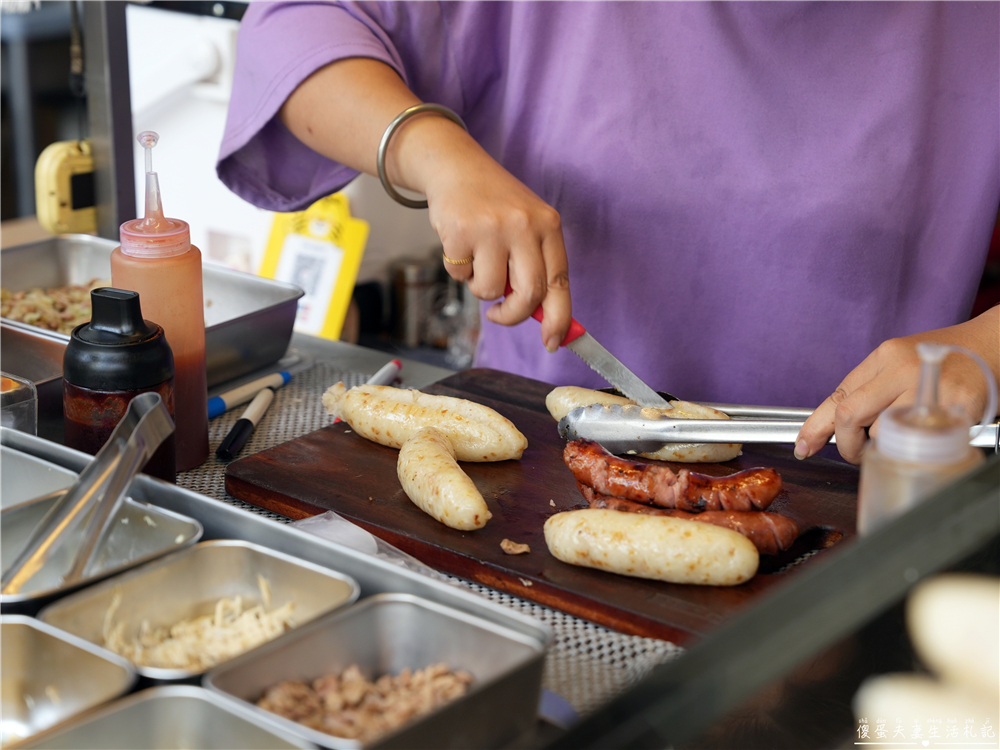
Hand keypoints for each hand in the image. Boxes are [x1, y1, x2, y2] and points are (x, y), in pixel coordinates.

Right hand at [279, 58, 572, 348]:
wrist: (455, 166)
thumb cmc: (494, 205)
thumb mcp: (526, 226)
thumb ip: (536, 266)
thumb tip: (544, 319)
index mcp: (548, 225)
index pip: (560, 282)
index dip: (559, 319)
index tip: (552, 342)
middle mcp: (524, 226)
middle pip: (529, 295)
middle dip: (513, 316)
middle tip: (499, 314)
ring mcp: (492, 229)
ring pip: (491, 291)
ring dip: (480, 288)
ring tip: (477, 261)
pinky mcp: (460, 233)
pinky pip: (462, 277)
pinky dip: (459, 271)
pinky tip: (460, 245)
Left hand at [795, 306, 999, 463]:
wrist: (996, 345)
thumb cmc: (947, 358)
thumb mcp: (900, 364)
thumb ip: (871, 389)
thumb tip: (837, 424)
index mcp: (884, 356)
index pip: (838, 396)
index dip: (816, 426)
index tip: (805, 446)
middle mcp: (902, 367)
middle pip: (851, 414)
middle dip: (846, 443)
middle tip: (854, 452)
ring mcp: (929, 385)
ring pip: (881, 431)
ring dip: (880, 446)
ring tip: (893, 443)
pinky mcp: (956, 404)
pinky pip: (919, 438)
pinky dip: (912, 447)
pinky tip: (919, 440)